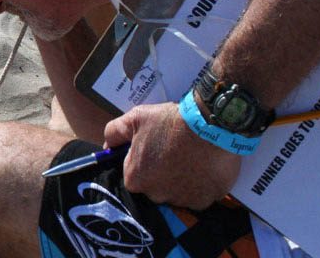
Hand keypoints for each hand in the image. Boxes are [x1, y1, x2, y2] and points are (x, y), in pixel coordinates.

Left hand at [103, 102, 240, 209]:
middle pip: (155, 186)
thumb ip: (115, 133)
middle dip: (162, 172)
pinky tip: (205, 166)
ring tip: (192, 157)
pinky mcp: (204, 200)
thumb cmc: (172, 122)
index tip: (156, 147)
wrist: (212, 124)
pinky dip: (201, 184)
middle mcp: (156, 195)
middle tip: (175, 151)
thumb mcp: (136, 118)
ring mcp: (182, 200)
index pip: (134, 173)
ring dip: (182, 179)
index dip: (144, 158)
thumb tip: (107, 147)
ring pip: (177, 192)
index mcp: (135, 179)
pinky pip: (199, 195)